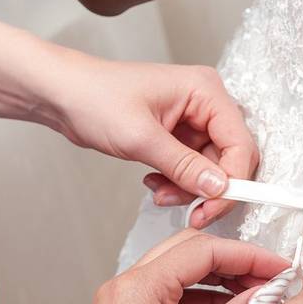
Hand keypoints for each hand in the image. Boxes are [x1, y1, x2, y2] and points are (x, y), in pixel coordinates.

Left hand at [45, 230, 288, 303]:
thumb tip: (265, 295)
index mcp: (137, 291)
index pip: (204, 252)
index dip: (250, 257)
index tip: (281, 269)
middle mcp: (124, 289)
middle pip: (190, 252)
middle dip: (235, 261)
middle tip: (271, 278)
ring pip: (180, 272)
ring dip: (219, 278)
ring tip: (257, 294)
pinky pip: (169, 296)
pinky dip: (201, 298)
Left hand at [55, 57, 258, 227]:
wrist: (62, 94)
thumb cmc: (93, 97)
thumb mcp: (140, 137)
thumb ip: (184, 166)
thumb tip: (219, 188)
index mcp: (204, 91)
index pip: (240, 143)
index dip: (234, 180)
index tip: (214, 207)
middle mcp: (206, 104)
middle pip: (232, 159)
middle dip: (211, 189)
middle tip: (192, 212)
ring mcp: (194, 121)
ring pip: (213, 170)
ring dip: (190, 190)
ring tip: (159, 193)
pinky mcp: (181, 136)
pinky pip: (194, 170)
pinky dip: (178, 184)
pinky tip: (154, 182)